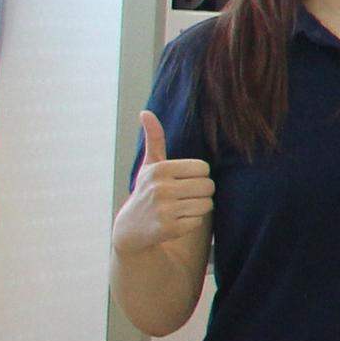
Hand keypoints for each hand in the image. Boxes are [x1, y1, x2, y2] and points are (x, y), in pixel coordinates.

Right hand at [113, 112, 209, 261]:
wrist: (131, 229)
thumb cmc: (147, 191)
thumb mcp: (149, 165)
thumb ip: (154, 139)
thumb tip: (145, 112)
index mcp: (159, 169)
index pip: (203, 168)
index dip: (198, 176)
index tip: (183, 180)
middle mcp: (160, 188)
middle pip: (209, 186)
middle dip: (201, 192)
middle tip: (184, 196)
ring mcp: (164, 209)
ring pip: (206, 204)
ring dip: (198, 207)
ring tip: (180, 208)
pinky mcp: (169, 228)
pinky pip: (198, 221)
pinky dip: (191, 222)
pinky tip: (175, 221)